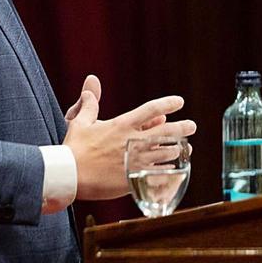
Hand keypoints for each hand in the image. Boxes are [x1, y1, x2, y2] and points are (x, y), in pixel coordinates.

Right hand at [62, 76, 196, 200]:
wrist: (69, 175)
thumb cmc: (74, 149)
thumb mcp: (80, 122)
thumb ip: (90, 104)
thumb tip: (90, 84)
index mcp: (122, 125)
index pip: (151, 109)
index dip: (168, 103)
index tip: (179, 101)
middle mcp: (133, 141)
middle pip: (166, 131)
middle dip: (182, 127)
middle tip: (192, 126)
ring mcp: (136, 160)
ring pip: (166, 153)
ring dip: (177, 149)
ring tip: (184, 148)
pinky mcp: (135, 178)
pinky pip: (159, 174)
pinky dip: (169, 171)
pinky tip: (174, 170)